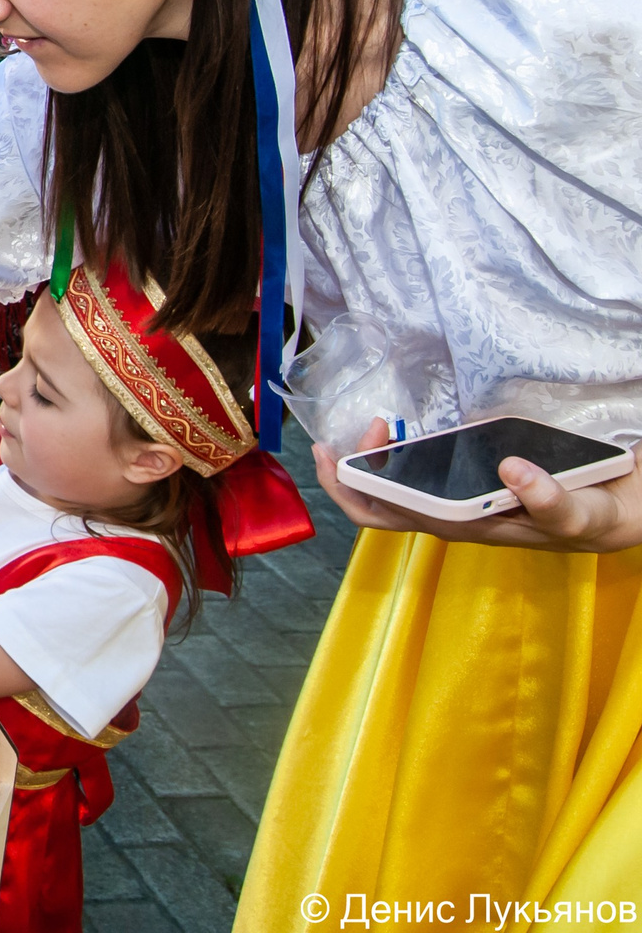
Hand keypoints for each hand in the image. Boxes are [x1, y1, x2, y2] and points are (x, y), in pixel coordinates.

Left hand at [315, 418, 641, 552]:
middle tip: (341, 436)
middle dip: (348, 472)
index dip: (350, 485)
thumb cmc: (595, 517)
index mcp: (465, 526)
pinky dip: (399, 457)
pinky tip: (402, 435)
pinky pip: (418, 479)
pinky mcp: (470, 488)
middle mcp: (453, 518)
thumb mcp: (580, 513)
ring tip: (375, 427)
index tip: (339, 448)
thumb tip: (511, 471)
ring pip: (393, 491)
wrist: (622, 516)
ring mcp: (458, 504)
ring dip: (374, 461)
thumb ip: (551, 500)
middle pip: (376, 506)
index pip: (384, 516)